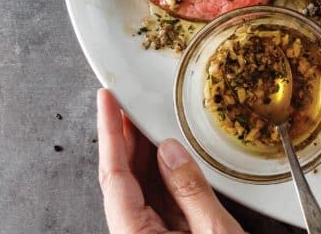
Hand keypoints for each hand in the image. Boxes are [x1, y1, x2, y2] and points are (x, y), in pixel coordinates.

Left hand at [97, 88, 244, 232]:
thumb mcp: (212, 229)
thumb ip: (191, 191)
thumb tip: (172, 150)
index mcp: (134, 233)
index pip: (115, 175)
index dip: (110, 133)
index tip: (108, 101)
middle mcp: (134, 232)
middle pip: (123, 177)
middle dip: (127, 136)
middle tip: (130, 101)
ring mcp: (149, 233)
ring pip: (140, 185)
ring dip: (145, 151)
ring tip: (149, 118)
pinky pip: (158, 196)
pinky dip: (163, 169)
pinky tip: (169, 150)